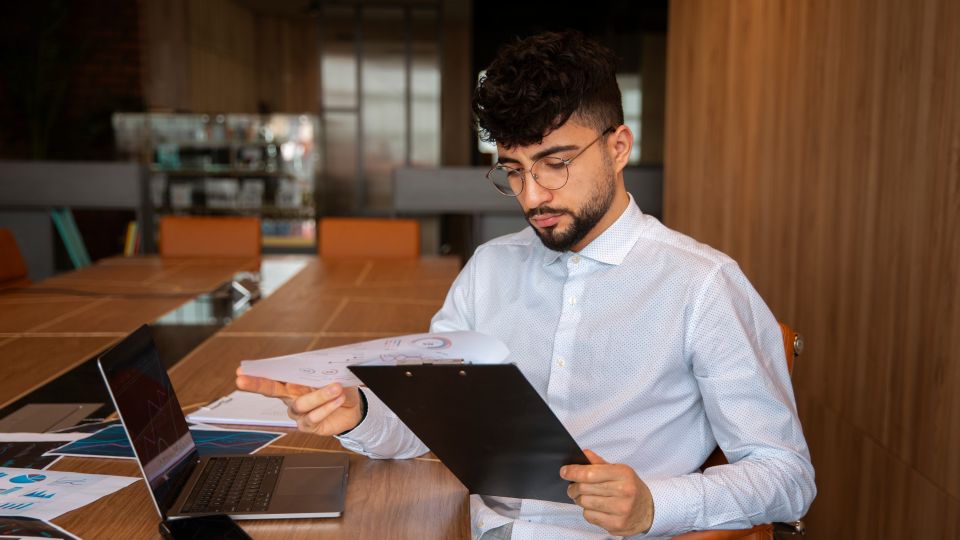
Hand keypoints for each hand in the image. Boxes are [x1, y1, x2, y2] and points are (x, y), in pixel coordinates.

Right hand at [235, 367, 362, 435]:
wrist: (354, 408)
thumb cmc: (339, 388)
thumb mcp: (331, 376)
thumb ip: (319, 374)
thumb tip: (308, 374)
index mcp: (292, 383)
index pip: (272, 376)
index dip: (257, 374)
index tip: (241, 370)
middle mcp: (291, 398)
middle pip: (271, 390)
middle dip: (256, 384)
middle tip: (241, 380)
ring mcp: (298, 413)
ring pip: (300, 404)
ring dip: (319, 395)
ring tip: (336, 388)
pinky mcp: (308, 426)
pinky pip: (313, 417)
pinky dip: (327, 407)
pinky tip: (338, 400)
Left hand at [560, 449, 654, 535]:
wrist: (648, 510)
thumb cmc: (630, 488)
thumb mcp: (619, 471)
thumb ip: (599, 463)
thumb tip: (583, 453)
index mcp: (623, 474)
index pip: (590, 473)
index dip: (573, 472)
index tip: (564, 471)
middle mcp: (624, 491)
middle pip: (585, 488)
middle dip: (574, 487)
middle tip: (572, 487)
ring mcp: (621, 510)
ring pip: (585, 503)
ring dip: (579, 499)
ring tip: (582, 497)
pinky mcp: (616, 524)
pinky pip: (590, 516)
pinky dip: (587, 511)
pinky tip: (595, 508)